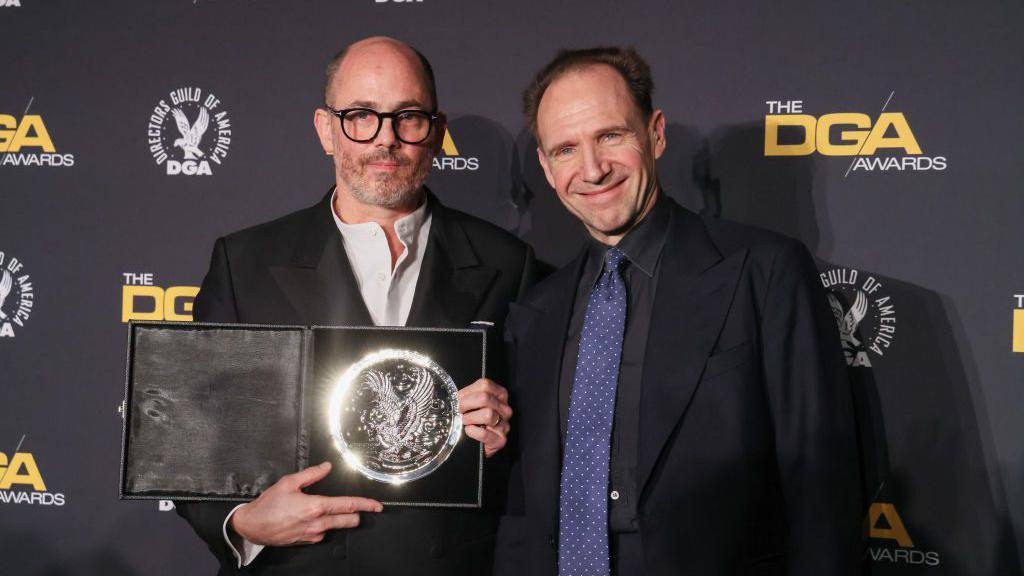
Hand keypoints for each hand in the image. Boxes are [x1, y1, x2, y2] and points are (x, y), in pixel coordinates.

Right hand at [231, 462, 381, 545]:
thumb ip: (311, 474)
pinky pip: (322, 533)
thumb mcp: (289, 482)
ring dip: (338, 519)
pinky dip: (323, 526)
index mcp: (315, 507)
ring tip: (324, 510)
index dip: (366, 505)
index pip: (348, 505)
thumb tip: (327, 467)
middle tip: (356, 508)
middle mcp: (317, 523)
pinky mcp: (307, 542)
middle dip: (355, 514)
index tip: (377, 506)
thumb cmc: (268, 505)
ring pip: (336, 527)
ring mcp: (313, 535)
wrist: (252, 526)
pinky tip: (312, 518)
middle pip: (348, 520)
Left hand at [457, 378, 512, 457]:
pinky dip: (472, 432)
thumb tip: (457, 397)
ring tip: (466, 422)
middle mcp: (505, 408)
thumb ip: (469, 395)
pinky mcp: (501, 439)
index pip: (485, 385)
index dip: (468, 392)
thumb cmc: (476, 421)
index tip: (460, 399)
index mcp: (500, 395)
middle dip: (466, 404)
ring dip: (470, 418)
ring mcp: (505, 424)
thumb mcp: (474, 403)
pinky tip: (470, 431)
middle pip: (485, 398)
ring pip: (487, 414)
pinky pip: (484, 433)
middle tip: (460, 411)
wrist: (481, 443)